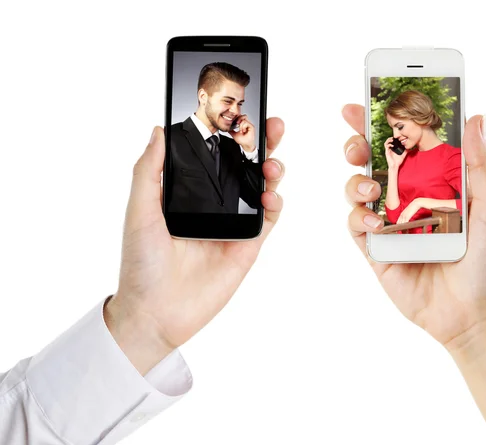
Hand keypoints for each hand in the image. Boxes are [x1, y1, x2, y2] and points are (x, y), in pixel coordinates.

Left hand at [104, 118, 284, 373]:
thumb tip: (159, 129)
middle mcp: (214, 204)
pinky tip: (271, 196)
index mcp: (189, 192)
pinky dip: (275, 204)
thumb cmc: (141, 264)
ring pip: (262, 188)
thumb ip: (149, 171)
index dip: (231, 133)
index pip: (215, 155)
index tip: (241, 112)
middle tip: (273, 125)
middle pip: (244, 166)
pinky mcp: (248, 246)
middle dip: (262, 143)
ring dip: (272, 170)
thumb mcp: (139, 211)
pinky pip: (268, 219)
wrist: (156, 313)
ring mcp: (233, 224)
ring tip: (271, 163)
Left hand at [229, 114, 255, 151]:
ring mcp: (249, 125)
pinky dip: (243, 126)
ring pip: (244, 118)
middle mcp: (247, 124)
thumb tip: (226, 129)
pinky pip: (246, 123)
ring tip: (240, 130)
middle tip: (237, 123)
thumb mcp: (234, 134)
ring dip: (241, 124)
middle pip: (243, 115)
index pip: (240, 117)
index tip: (234, 122)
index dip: (237, 118)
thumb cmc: (243, 141)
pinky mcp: (252, 127)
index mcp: (243, 125)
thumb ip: (231, 130)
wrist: (246, 145)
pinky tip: (243, 131)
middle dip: (238, 118)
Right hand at [343, 104, 485, 349]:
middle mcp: (409, 196)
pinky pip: (355, 223)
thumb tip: (476, 117)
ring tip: (370, 187)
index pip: (409, 142)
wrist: (473, 314)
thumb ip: (481, 164)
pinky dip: (359, 216)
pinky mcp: (375, 248)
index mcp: (436, 181)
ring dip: (356, 180)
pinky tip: (376, 222)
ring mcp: (389, 221)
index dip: (389, 119)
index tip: (372, 96)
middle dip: (359, 142)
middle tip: (356, 138)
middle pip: (374, 159)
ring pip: (357, 187)